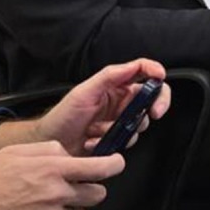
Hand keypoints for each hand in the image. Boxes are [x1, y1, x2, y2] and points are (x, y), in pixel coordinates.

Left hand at [0, 59, 170, 155]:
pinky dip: (113, 141)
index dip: (155, 72)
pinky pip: (129, 139)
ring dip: (124, 128)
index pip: (143, 72)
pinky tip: (95, 141)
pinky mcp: (118, 138)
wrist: (50, 145)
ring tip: (99, 130)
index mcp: (115, 85)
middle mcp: (121, 101)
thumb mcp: (84, 92)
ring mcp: (120, 120)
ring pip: (142, 121)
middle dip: (156, 104)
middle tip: (154, 113)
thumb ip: (110, 76)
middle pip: (151, 97)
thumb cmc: (62, 117)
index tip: (160, 78)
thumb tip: (135, 65)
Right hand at [0, 140, 124, 209]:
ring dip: (74, 205)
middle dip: (92, 188)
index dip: (114, 165)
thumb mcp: (16, 153)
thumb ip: (48, 149)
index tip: (116, 163)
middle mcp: (55, 193)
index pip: (100, 168)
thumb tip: (67, 152)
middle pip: (97, 194)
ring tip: (52, 198)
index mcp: (52, 169)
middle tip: (78, 183)